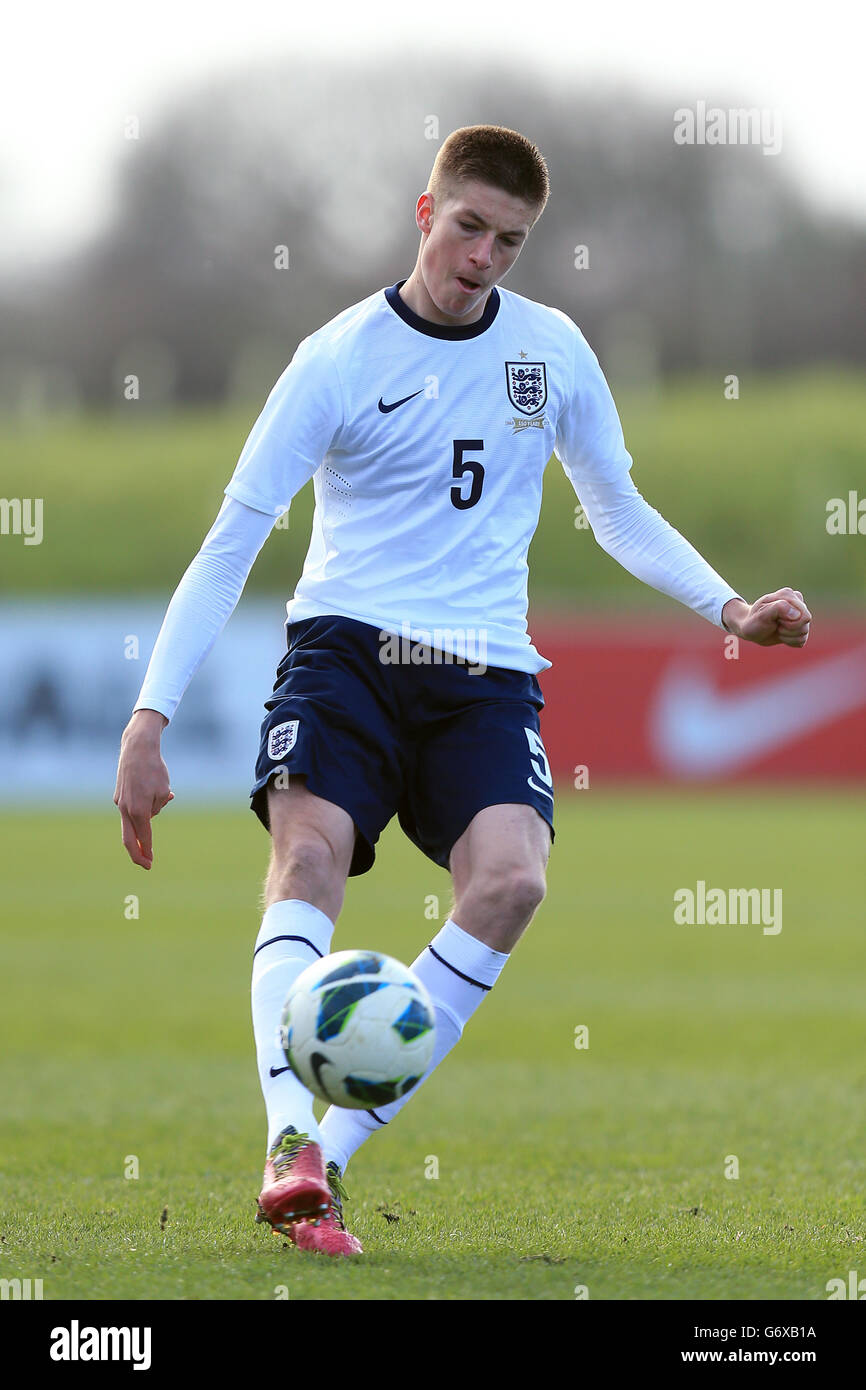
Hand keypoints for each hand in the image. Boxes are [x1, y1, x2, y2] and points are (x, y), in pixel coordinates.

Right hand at [114, 709, 172, 867]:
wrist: (137, 749)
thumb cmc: (154, 769)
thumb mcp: (164, 790)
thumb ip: (158, 807)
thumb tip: (152, 814)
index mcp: (139, 810)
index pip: (144, 837)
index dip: (147, 851)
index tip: (150, 863)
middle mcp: (126, 809)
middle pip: (128, 839)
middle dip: (137, 853)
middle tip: (146, 864)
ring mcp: (120, 802)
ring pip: (132, 820)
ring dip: (145, 820)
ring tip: (162, 794)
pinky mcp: (118, 795)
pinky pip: (131, 807)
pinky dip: (141, 807)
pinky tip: (154, 790)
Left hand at [722, 589, 811, 647]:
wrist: (750, 629)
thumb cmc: (755, 619)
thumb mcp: (762, 613)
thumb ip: (779, 608)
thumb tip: (797, 614)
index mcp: (789, 596)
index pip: (803, 615)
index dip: (788, 622)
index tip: (775, 619)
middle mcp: (798, 604)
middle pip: (804, 625)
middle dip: (787, 629)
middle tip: (775, 624)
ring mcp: (800, 616)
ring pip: (803, 634)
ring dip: (787, 635)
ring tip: (777, 628)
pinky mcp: (799, 628)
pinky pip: (801, 640)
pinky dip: (789, 641)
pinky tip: (780, 635)